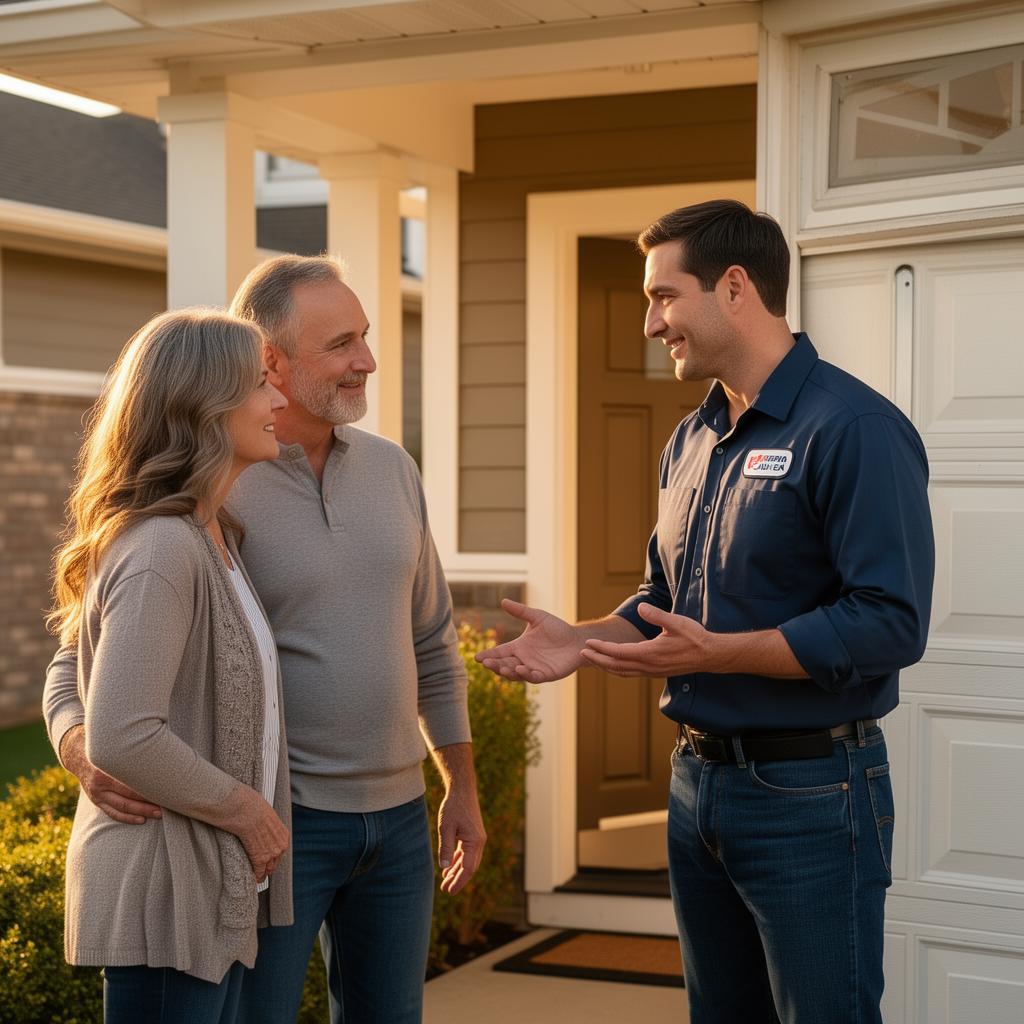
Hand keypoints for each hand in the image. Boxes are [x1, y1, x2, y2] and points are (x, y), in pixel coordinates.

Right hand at [60, 725, 160, 823]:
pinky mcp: (96, 800)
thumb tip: (162, 748)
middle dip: (149, 800)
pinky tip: (142, 820)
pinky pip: (112, 813)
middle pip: (128, 795)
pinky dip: (127, 818)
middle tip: (168, 802)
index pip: (132, 779)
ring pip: (122, 806)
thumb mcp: (118, 745)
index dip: (149, 785)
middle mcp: (101, 781)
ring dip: (142, 811)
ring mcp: (97, 793)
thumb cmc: (108, 747)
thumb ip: (135, 749)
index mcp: (108, 766)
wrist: (79, 755)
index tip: (168, 787)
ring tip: (159, 814)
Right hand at [226, 786, 289, 883]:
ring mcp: (271, 854)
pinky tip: (251, 877)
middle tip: (260, 870)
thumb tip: (261, 826)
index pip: (280, 852)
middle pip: (275, 863)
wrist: (247, 810)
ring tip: (254, 875)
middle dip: (267, 867)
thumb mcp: (267, 815)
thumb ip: (268, 825)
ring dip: (261, 873)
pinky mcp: (260, 859)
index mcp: (284, 835)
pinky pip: (258, 873)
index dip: (272, 858)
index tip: (267, 861)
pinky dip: (255, 876)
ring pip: (267, 870)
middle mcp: (281, 846)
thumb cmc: (253, 808)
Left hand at [437, 784, 486, 895]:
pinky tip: (449, 867)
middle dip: (458, 879)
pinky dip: (458, 861)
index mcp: (475, 842)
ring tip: (445, 881)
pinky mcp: (473, 834)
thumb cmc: (453, 807)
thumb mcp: (446, 827)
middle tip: (445, 890)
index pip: (468, 868)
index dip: (459, 881)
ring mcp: (477, 838)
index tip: (449, 891)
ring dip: (457, 871)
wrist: (462, 789)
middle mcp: (479, 842)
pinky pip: (466, 852)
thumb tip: (445, 868)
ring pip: (468, 861)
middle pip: (469, 867)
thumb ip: (446, 848)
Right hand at [475, 599, 582, 682]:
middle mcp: (523, 659)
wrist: (576, 639)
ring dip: (508, 672)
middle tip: (486, 663)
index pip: (500, 652)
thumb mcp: (537, 617)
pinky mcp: (545, 675)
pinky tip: (521, 669)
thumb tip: (503, 601)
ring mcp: (533, 668)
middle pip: (504, 665)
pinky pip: (533, 677)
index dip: (488, 655)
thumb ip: (520, 611)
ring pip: (516, 674)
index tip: (476, 657)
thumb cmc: (557, 628)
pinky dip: (526, 674)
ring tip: (502, 668)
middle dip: (494, 665)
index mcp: (519, 647)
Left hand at [580, 603, 709, 676]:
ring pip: (622, 672)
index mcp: (650, 653)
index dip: (601, 648)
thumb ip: (657, 615)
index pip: (618, 653)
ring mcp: (652, 671)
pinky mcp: (655, 672)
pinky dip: (618, 670)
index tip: (588, 644)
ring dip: (606, 666)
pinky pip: (631, 673)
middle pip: (616, 666)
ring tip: (593, 660)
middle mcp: (648, 666)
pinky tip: (613, 665)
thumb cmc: (694, 637)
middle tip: (581, 653)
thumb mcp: (676, 622)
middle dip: (597, 659)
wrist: (709, 655)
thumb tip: (640, 608)